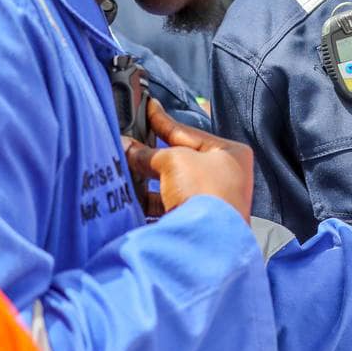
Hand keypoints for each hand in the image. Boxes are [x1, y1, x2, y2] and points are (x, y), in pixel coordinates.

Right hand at [123, 99, 253, 219]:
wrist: (209, 242)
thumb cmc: (205, 192)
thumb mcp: (174, 160)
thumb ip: (148, 153)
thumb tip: (126, 147)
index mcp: (229, 154)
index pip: (189, 132)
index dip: (163, 121)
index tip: (147, 108)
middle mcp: (224, 176)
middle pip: (179, 159)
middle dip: (150, 154)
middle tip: (124, 144)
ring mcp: (210, 202)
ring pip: (170, 184)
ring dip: (145, 179)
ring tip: (121, 169)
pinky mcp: (194, 224)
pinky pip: (166, 206)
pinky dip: (147, 201)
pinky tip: (128, 196)